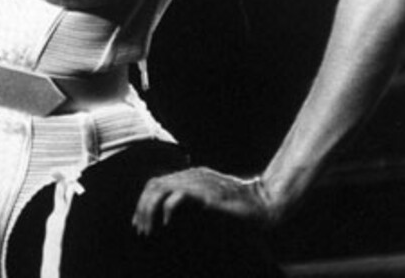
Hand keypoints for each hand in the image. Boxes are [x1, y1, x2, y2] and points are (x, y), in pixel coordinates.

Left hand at [132, 166, 274, 235]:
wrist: (265, 203)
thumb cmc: (240, 207)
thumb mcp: (210, 201)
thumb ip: (192, 202)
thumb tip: (169, 215)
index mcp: (191, 176)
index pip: (157, 182)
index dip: (143, 202)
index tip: (139, 223)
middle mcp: (192, 175)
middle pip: (154, 184)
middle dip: (142, 208)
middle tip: (141, 230)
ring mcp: (200, 182)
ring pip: (162, 188)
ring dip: (150, 209)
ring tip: (149, 229)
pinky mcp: (208, 193)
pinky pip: (180, 195)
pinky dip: (169, 208)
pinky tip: (166, 224)